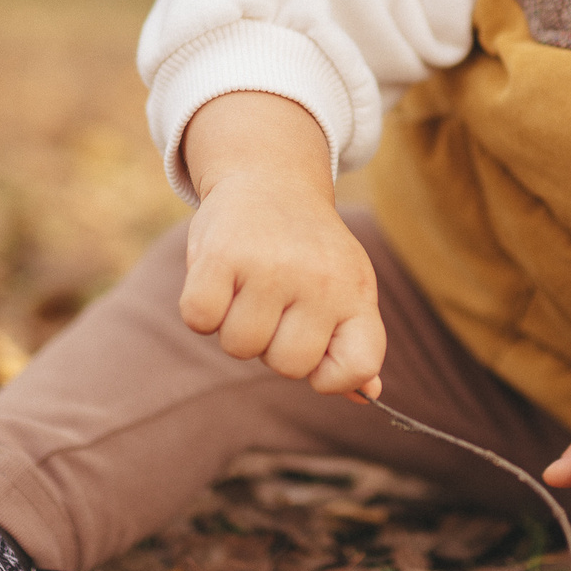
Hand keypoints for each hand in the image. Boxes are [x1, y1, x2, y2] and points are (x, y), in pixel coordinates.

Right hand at [178, 92, 385, 398]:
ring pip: (239, 347)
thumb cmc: (307, 248)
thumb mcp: (344, 286)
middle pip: (288, 366)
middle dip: (272, 345)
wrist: (270, 176)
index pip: (359, 366)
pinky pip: (199, 320)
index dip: (330, 375)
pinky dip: (201, 309)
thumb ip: (353, 342)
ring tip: (247, 286)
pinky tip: (219, 279)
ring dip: (233, 326)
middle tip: (274, 303)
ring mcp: (271, 266)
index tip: (316, 348)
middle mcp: (320, 278)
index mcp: (357, 290)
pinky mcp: (223, 254)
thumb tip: (370, 395)